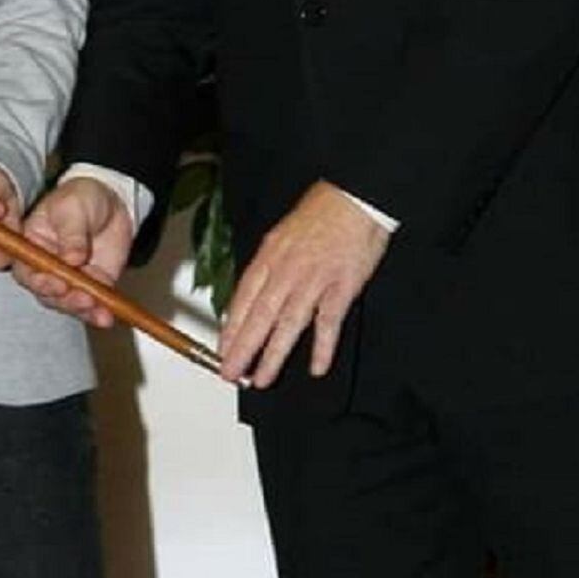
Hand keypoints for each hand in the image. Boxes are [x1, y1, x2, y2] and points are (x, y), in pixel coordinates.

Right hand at [13, 177, 133, 328]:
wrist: (113, 201)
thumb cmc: (82, 197)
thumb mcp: (74, 206)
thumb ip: (72, 232)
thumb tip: (72, 259)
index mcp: (31, 243)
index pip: (25, 266)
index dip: (36, 279)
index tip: (56, 282)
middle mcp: (44, 265)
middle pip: (44, 290)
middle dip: (61, 297)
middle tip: (78, 295)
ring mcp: (67, 278)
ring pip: (66, 301)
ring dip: (79, 307)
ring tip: (95, 306)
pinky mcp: (89, 287)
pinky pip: (89, 304)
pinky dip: (97, 312)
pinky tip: (105, 316)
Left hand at [220, 180, 390, 388]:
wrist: (355, 198)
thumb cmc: (321, 213)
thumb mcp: (282, 234)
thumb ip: (269, 265)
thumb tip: (254, 294)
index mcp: (271, 255)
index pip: (244, 297)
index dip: (232, 326)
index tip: (223, 349)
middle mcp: (288, 269)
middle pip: (261, 315)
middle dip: (244, 347)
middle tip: (232, 372)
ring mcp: (315, 280)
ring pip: (289, 323)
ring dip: (274, 354)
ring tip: (263, 378)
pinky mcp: (342, 287)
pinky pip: (329, 322)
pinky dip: (322, 346)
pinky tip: (316, 367)